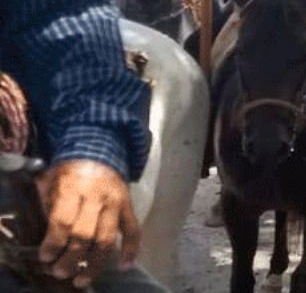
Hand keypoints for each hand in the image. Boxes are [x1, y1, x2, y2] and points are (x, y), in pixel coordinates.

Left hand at [39, 160, 140, 288]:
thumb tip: (45, 237)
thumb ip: (47, 205)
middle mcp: (99, 196)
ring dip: (94, 263)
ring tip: (82, 280)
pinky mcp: (130, 207)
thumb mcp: (51, 180)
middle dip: (71, 258)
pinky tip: (124, 266)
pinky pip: (134, 230)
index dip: (53, 243)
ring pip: (107, 239)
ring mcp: (117, 203)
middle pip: (85, 234)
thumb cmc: (70, 171)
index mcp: (75, 186)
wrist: (100, 152)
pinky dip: (132, 249)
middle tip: (60, 272)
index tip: (45, 257)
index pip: (64, 221)